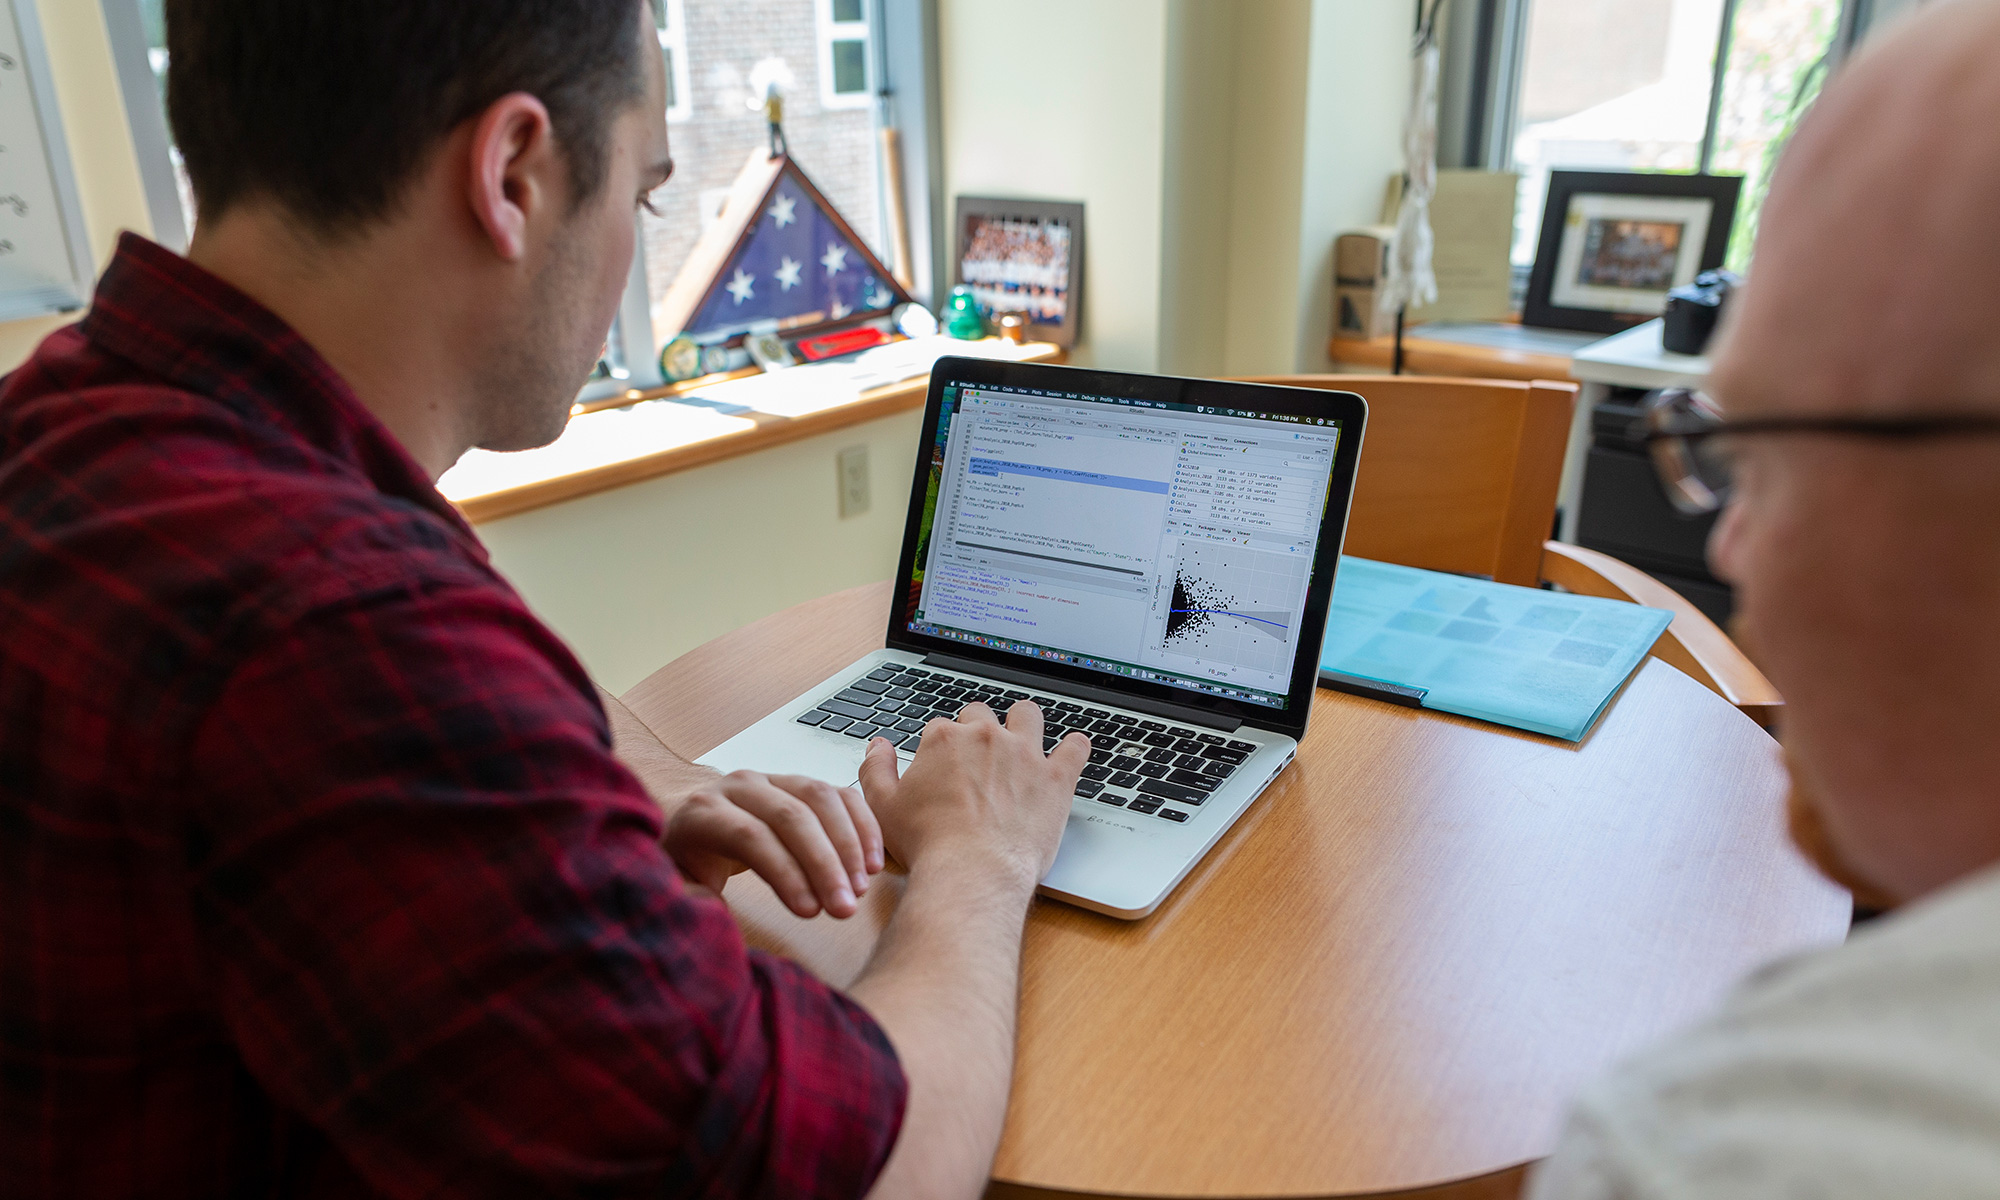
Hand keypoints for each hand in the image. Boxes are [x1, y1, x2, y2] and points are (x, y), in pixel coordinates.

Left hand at [664, 770, 883, 918]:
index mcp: (703, 811)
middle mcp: (739, 786)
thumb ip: (687, 900)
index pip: (749, 835)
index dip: (784, 872)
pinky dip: (863, 826)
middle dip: (824, 864)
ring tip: (860, 890)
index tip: (810, 913)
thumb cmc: (687, 867)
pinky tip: (874, 864)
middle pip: (790, 816)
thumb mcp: (675, 889)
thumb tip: (711, 906)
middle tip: (845, 908)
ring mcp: (774, 779)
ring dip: (848, 845)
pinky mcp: (801, 784)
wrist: (690, 830)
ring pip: (820, 798)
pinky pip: (840, 795)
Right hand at [857, 700, 1086, 890]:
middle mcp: (986, 736)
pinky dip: (1074, 747)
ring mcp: (1025, 754)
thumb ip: (875, 769)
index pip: (941, 728)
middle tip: (977, 759)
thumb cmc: (928, 844)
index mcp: (945, 739)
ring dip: (1023, 723)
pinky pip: (1075, 748)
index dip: (941, 748)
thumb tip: (878, 747)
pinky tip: (1072, 750)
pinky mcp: (1055, 778)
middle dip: (978, 730)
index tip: (943, 769)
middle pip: (981, 715)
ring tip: (1022, 740)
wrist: (972, 872)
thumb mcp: (882, 807)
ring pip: (1028, 715)